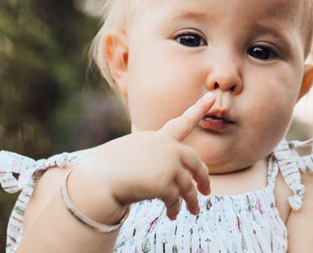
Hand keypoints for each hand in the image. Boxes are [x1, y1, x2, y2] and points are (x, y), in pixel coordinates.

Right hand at [80, 93, 214, 219]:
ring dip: (192, 201)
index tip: (211, 96)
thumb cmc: (112, 167)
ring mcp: (168, 165)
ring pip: (188, 186)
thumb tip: (173, 173)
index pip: (182, 122)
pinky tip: (172, 215)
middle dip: (203, 178)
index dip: (198, 109)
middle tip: (206, 191)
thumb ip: (157, 156)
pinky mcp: (165, 183)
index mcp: (159, 138)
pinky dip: (174, 209)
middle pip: (195, 162)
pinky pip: (175, 199)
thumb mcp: (136, 152)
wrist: (101, 178)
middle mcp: (168, 148)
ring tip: (194, 211)